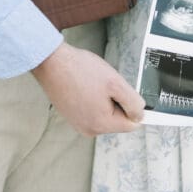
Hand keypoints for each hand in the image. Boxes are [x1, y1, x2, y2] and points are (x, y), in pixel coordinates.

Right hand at [31, 42, 145, 135]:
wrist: (52, 62)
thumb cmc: (81, 70)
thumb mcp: (116, 83)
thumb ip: (133, 103)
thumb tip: (140, 115)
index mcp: (101, 125)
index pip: (131, 124)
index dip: (132, 106)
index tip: (124, 91)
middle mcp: (89, 129)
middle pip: (117, 119)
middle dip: (116, 101)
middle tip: (104, 84)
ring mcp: (78, 123)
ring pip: (105, 113)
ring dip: (104, 99)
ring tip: (91, 84)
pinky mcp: (71, 115)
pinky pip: (92, 109)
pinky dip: (92, 98)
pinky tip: (83, 85)